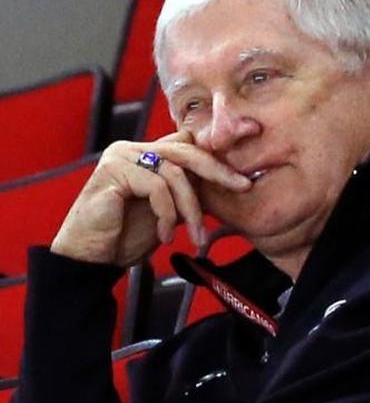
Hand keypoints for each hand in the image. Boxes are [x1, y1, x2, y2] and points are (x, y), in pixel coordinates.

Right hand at [51, 132, 251, 267]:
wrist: (91, 259)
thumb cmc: (127, 236)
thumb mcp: (169, 210)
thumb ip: (189, 191)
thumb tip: (228, 181)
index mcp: (147, 153)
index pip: (189, 143)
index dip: (217, 153)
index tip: (246, 161)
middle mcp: (133, 148)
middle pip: (187, 150)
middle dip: (219, 170)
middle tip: (243, 186)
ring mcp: (121, 156)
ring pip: (175, 172)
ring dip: (191, 209)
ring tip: (194, 237)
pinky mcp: (112, 171)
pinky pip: (156, 186)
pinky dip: (167, 214)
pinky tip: (164, 235)